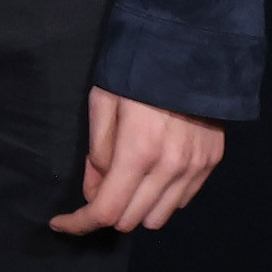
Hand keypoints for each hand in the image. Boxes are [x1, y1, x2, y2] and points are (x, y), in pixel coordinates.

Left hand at [50, 86, 225, 233]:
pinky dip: (161, 197)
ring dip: (136, 208)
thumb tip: (93, 193)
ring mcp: (195, 168)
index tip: (60, 223)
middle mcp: (170, 168)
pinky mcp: (211, 163)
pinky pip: (181, 200)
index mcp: (138, 152)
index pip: (106, 210)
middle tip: (97, 186)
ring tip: (127, 180)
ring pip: (159, 217)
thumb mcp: (102, 104)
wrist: (190, 48)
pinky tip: (152, 173)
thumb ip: (97, 154)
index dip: (79, 222)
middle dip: (107, 211)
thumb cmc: (136, 72)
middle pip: (132, 220)